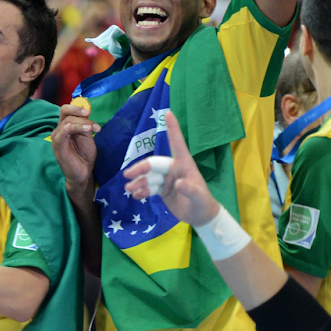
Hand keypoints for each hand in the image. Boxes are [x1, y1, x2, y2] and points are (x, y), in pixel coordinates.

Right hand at [51, 99, 99, 195]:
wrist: (84, 172)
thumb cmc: (85, 154)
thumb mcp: (87, 136)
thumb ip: (85, 125)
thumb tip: (86, 112)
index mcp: (67, 125)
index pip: (67, 110)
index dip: (77, 107)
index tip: (89, 111)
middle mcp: (60, 129)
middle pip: (65, 112)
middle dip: (78, 111)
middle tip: (89, 115)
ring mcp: (58, 138)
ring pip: (66, 123)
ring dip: (81, 124)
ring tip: (92, 129)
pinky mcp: (58, 147)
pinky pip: (59, 136)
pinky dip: (64, 130)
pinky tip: (70, 127)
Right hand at [122, 112, 221, 226]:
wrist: (200, 217)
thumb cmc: (203, 203)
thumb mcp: (199, 197)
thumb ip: (190, 189)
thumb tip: (178, 183)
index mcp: (184, 165)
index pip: (177, 144)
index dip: (173, 129)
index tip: (168, 113)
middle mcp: (174, 169)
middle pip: (154, 164)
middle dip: (140, 168)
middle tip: (128, 176)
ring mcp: (167, 179)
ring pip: (148, 176)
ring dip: (138, 182)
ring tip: (129, 189)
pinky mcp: (162, 189)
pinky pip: (148, 187)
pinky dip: (141, 191)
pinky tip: (136, 196)